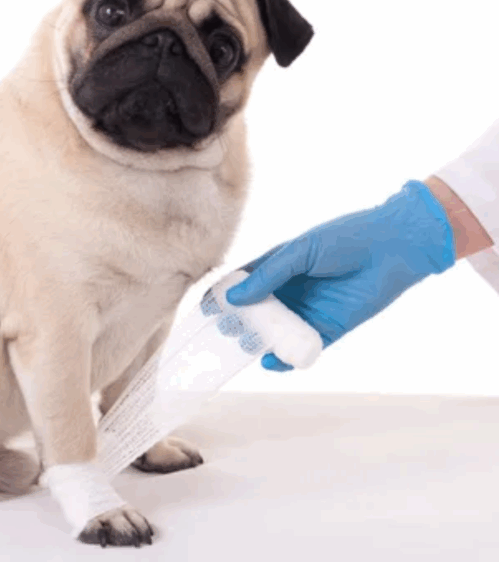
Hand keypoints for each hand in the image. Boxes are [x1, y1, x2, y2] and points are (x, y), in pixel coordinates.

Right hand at [226, 181, 455, 370]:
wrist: (393, 248)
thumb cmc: (346, 239)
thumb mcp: (300, 251)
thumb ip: (269, 275)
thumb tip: (235, 298)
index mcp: (278, 267)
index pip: (243, 285)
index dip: (223, 297)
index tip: (207, 309)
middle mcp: (289, 292)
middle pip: (255, 313)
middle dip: (237, 323)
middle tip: (224, 330)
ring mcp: (307, 312)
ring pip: (276, 334)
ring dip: (259, 343)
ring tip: (245, 347)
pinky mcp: (328, 330)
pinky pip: (303, 349)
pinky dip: (286, 359)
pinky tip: (272, 362)